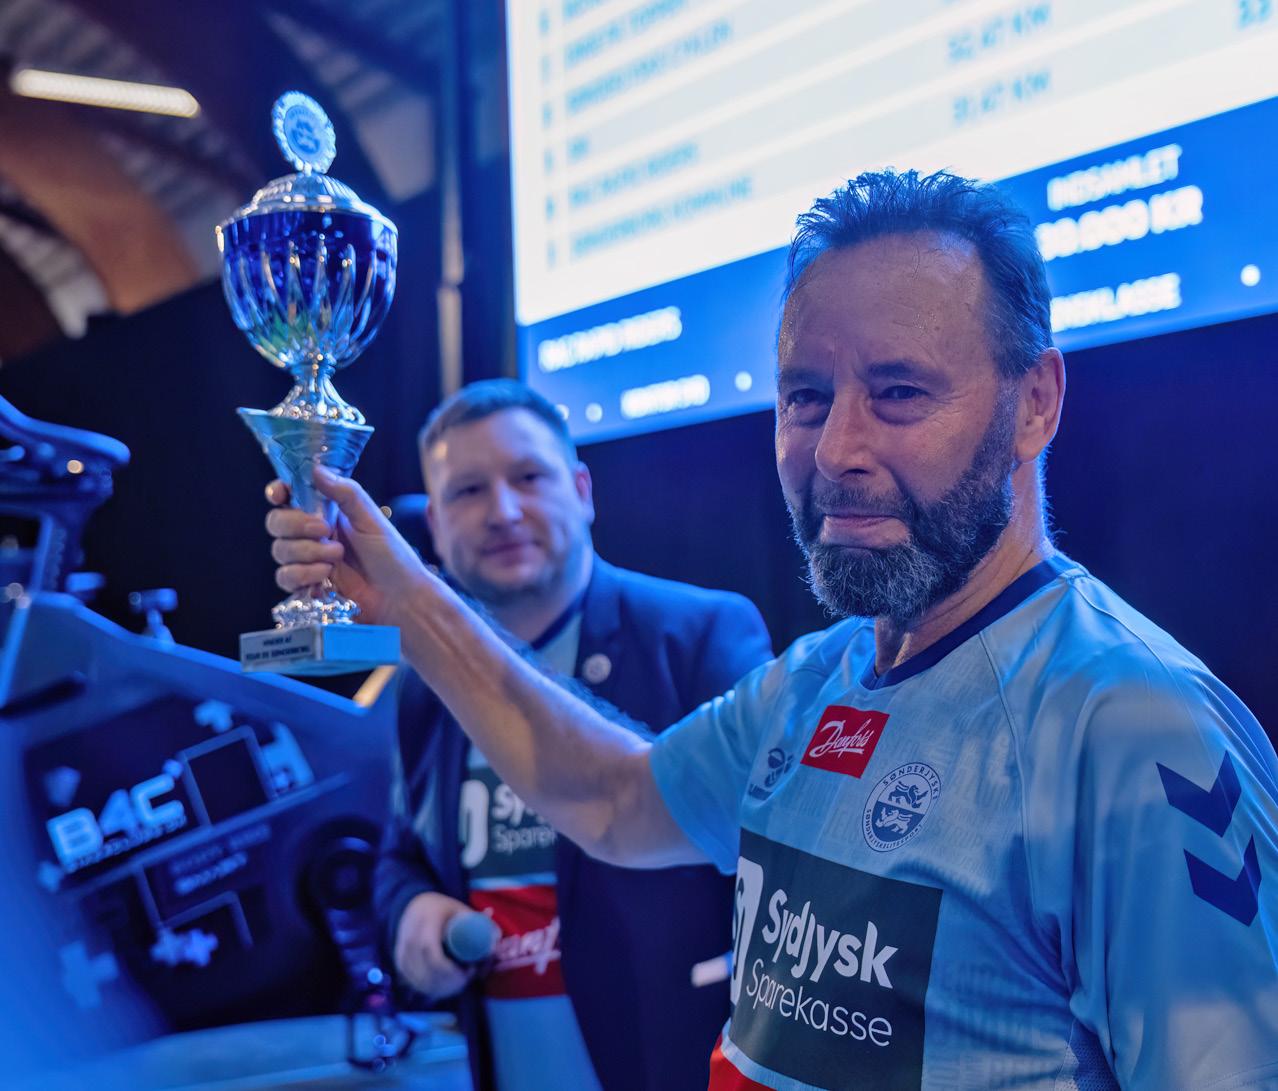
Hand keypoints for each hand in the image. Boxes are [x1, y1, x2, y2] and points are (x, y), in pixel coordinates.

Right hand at [265, 467, 427, 627]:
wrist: (399, 597)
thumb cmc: (392, 556)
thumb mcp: (372, 519)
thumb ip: (345, 493)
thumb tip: (316, 469)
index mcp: (326, 512)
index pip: (289, 497)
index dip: (278, 493)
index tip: (281, 495)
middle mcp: (312, 535)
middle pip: (277, 522)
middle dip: (296, 525)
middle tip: (325, 530)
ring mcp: (307, 561)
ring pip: (280, 550)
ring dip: (307, 553)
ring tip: (336, 558)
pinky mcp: (306, 585)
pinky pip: (285, 577)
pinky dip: (303, 575)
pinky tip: (326, 577)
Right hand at [393, 891, 475, 998]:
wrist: (412, 907)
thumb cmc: (441, 910)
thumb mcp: (460, 909)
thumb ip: (478, 922)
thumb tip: (496, 940)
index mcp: (425, 922)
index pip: (431, 952)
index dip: (449, 969)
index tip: (467, 972)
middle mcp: (409, 938)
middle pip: (426, 970)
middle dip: (449, 982)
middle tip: (467, 980)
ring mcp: (402, 952)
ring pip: (420, 980)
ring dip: (441, 988)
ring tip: (459, 981)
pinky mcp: (400, 964)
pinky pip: (415, 983)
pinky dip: (431, 989)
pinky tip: (445, 987)